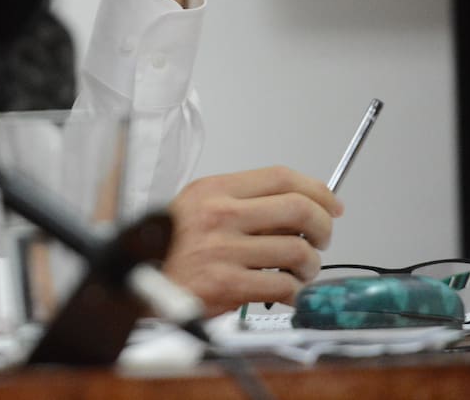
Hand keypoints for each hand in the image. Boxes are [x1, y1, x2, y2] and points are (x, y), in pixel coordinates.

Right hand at [161, 166, 343, 316]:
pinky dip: (294, 292)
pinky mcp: (227, 284)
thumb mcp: (198, 207)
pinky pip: (283, 286)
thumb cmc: (170, 246)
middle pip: (298, 209)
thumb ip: (243, 204)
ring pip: (298, 251)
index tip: (332, 204)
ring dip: (310, 266)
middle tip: (322, 239)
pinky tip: (286, 292)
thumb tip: (298, 209)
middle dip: (323, 226)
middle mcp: (220, 214)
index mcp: (215, 190)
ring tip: (300, 271)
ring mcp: (224, 249)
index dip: (318, 190)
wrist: (137, 278)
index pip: (281, 177)